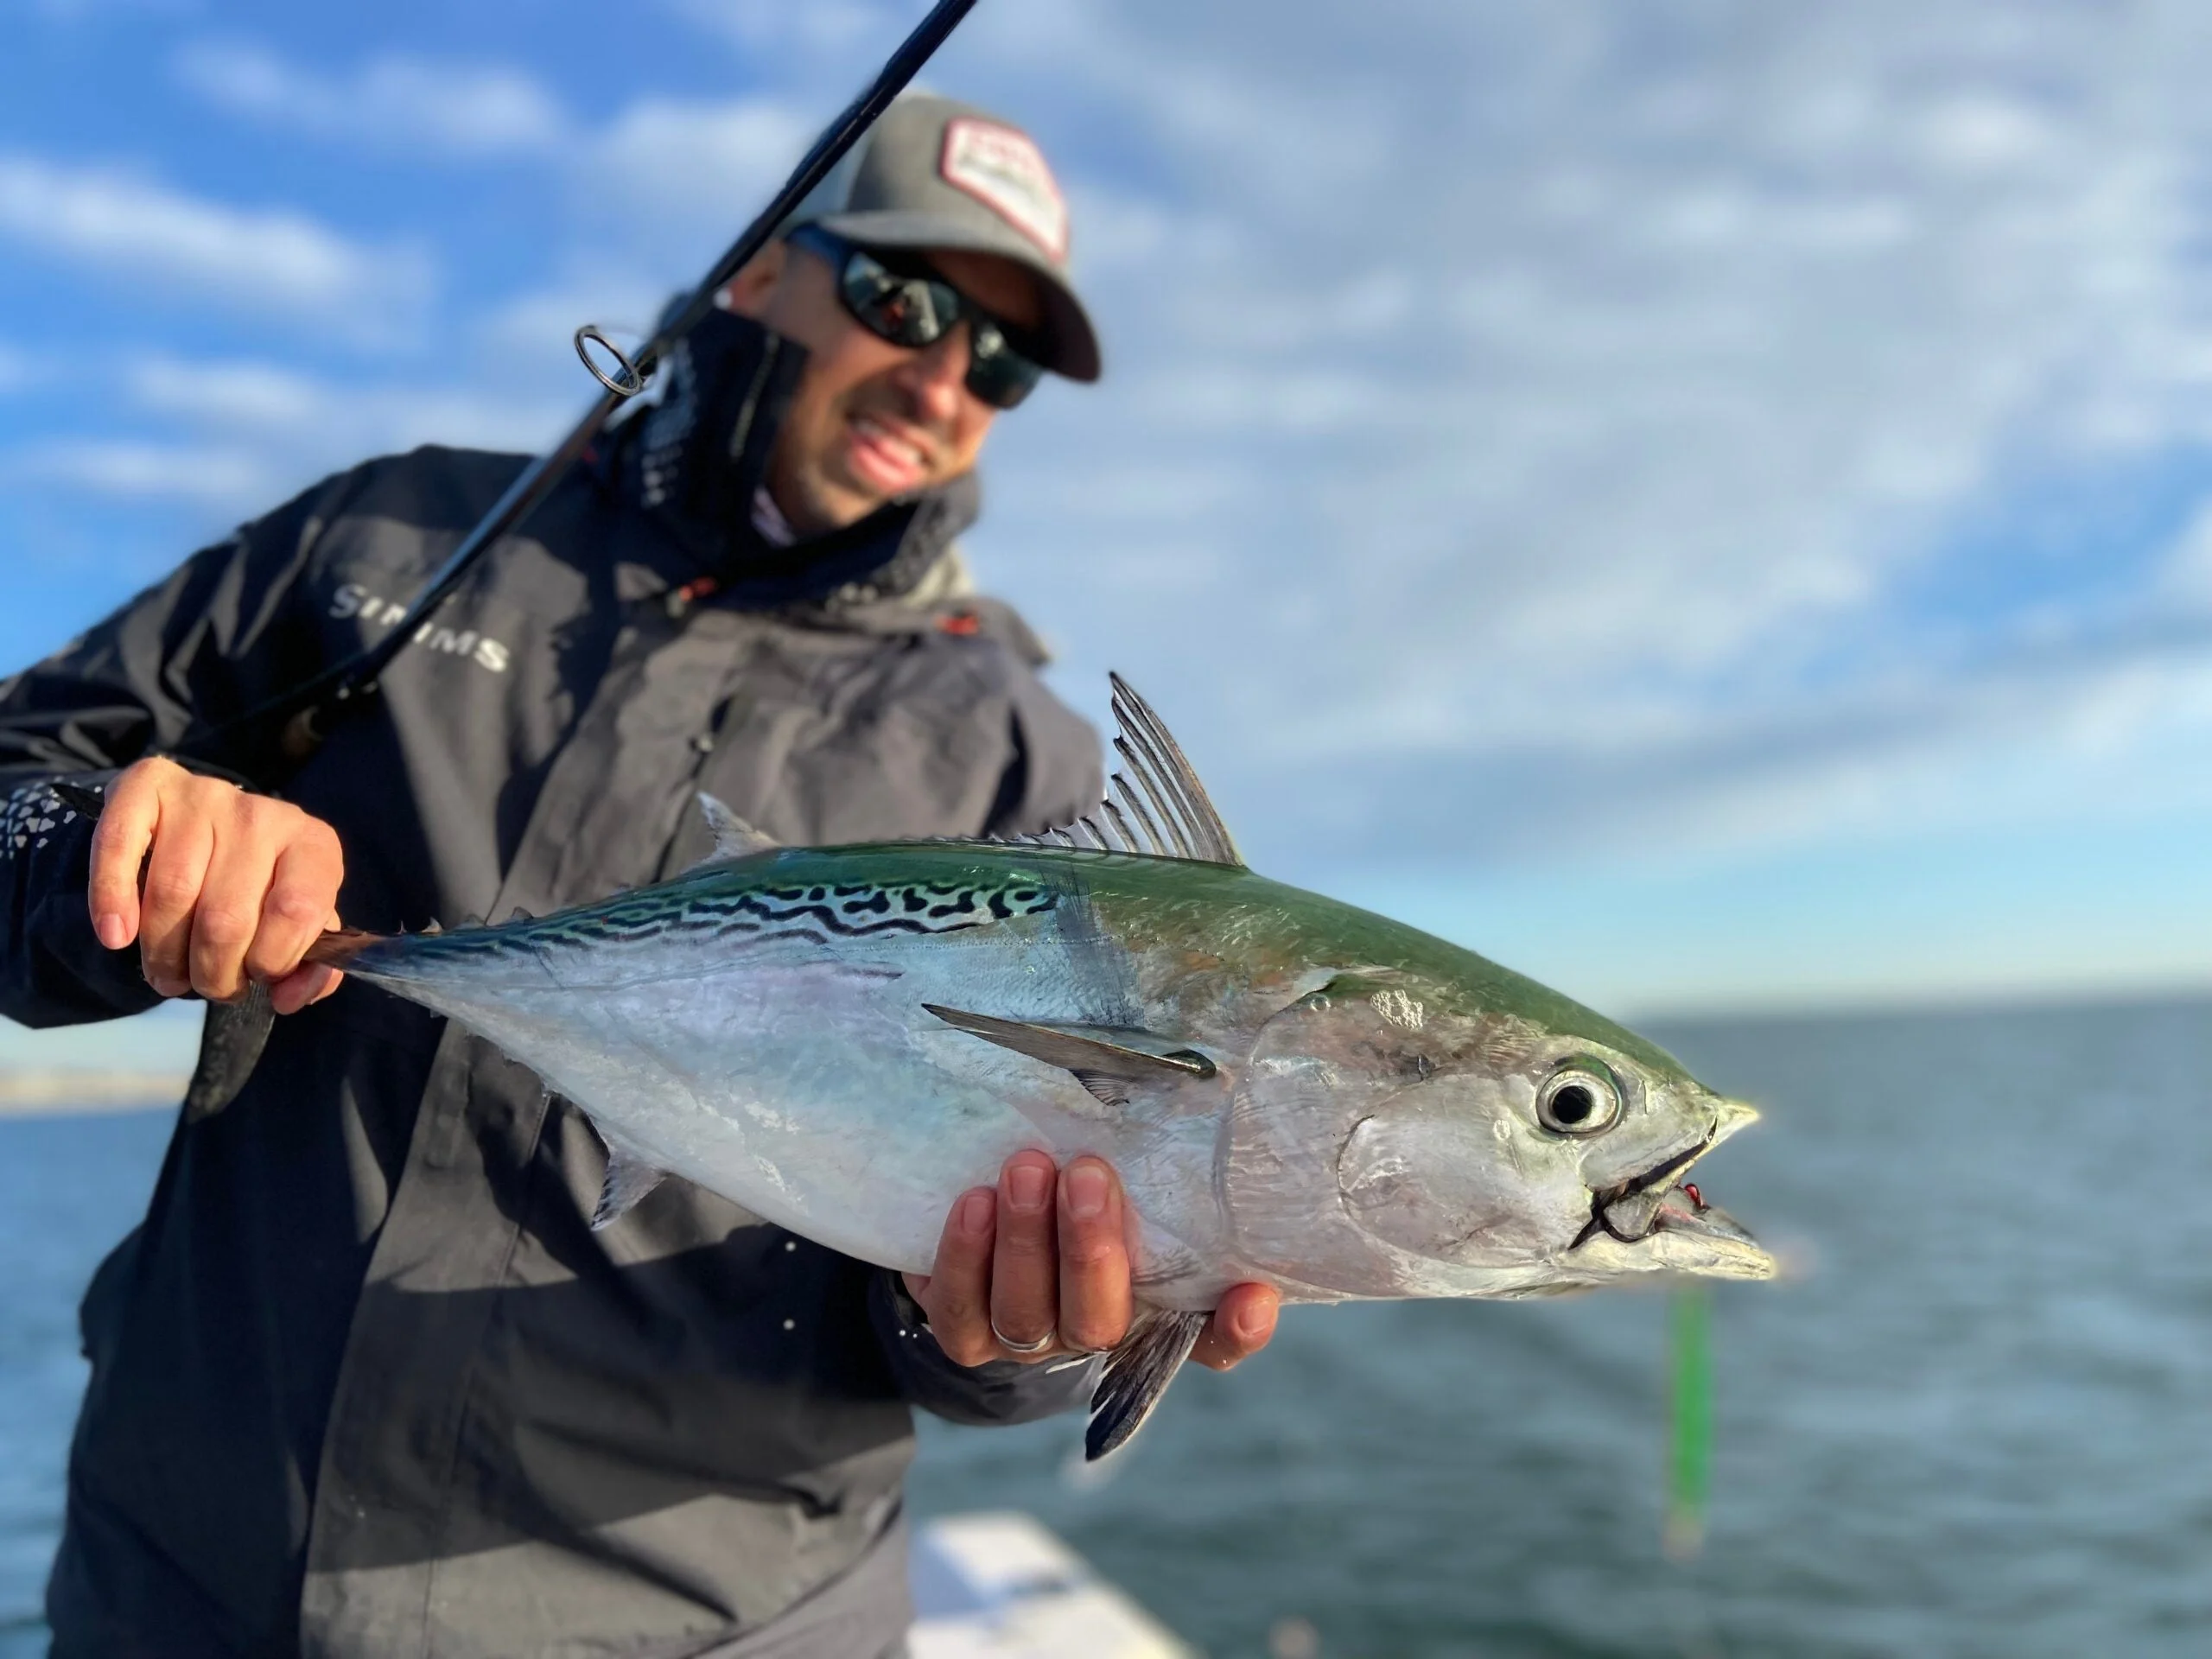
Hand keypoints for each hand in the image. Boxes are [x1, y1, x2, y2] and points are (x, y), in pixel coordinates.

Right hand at [87, 756, 345, 1014]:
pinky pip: (120, 844)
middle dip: (213, 972)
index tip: (257, 979)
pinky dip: (112, 898)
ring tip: (167, 976)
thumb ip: (308, 967)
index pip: (297, 910)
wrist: (202, 828)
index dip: (273, 960)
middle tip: (207, 988)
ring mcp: (205, 794)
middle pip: (227, 915)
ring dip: (164, 954)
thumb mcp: (296, 925)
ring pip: (172, 892)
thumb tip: (288, 998)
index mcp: (313, 845)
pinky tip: (116, 936)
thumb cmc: (256, 889)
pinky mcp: (150, 785)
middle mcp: (263, 813)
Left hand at [903, 1149, 1280, 1370]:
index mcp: (1158, 1307)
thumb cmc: (1079, 1181)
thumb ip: (1157, 1158)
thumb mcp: (1128, 1173)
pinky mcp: (968, 1332)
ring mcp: (1029, 1340)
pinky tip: (974, 1201)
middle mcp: (1096, 1332)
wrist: (987, 1218)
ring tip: (1026, 1168)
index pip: (1212, 1338)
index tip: (1252, 1294)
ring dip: (1024, 1243)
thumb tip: (1196, 1078)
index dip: (1235, 1327)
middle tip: (1089, 1174)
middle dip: (1091, 1251)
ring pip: (1026, 1317)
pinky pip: (962, 1312)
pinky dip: (965, 1259)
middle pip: (1100, 1322)